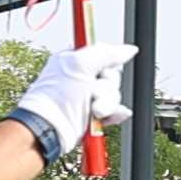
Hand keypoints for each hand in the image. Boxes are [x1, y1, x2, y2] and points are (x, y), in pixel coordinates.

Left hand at [11, 38, 137, 163]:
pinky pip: (115, 111)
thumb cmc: (57, 97)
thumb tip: (129, 50)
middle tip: (92, 93)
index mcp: (74, 59)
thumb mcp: (81, 65)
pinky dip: (112, 115)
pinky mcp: (92, 114)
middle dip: (106, 88)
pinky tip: (103, 118)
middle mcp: (81, 77)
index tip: (100, 71)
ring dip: (107, 104)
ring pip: (114, 95)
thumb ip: (106, 53)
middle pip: (112, 76)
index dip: (107, 63)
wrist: (51, 129)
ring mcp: (87, 96)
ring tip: (93, 111)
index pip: (104, 54)